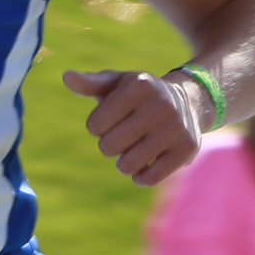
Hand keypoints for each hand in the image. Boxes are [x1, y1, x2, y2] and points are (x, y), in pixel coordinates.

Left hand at [62, 69, 201, 186]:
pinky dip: (141, 177)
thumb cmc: (139, 95)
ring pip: (127, 165)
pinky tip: (145, 165)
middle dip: (110, 145)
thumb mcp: (115, 84)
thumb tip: (67, 77)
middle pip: (109, 147)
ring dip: (124, 162)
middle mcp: (161, 104)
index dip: (98, 126)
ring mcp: (177, 127)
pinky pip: (150, 178)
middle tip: (124, 135)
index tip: (112, 118)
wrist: (187, 102)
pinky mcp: (187, 149)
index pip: (95, 125)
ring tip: (134, 149)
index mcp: (139, 85)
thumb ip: (89, 83)